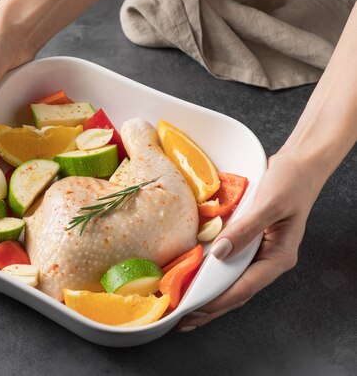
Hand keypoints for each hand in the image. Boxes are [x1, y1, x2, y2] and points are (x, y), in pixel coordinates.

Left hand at [176, 151, 324, 331]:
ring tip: (185, 309)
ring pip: (232, 280)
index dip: (219, 300)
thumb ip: (245, 229)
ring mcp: (259, 251)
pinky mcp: (249, 241)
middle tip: (182, 320)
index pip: (246, 287)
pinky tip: (195, 279)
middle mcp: (269, 259)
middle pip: (237, 292)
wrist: (300, 163)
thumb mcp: (269, 203)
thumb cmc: (291, 181)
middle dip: (211, 308)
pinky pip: (229, 263)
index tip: (196, 309)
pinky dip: (212, 273)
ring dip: (209, 295)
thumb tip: (220, 253)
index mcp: (279, 256)